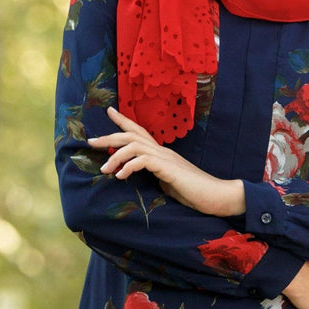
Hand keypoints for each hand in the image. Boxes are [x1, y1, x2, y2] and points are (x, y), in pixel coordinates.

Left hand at [88, 107, 245, 217]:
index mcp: (163, 154)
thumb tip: (145, 176)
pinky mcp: (169, 168)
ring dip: (115, 156)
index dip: (124, 120)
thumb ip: (158, 176)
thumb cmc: (196, 193)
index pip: (140, 131)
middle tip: (91, 141)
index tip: (109, 112)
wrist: (217, 196)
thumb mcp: (170, 183)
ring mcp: (166, 158)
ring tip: (104, 169)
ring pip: (134, 145)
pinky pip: (143, 161)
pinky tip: (121, 177)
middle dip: (109, 136)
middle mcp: (163, 151)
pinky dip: (128, 167)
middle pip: (132, 134)